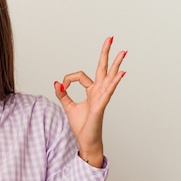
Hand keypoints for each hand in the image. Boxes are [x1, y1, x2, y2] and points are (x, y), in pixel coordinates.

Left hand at [54, 36, 125, 166]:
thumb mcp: (67, 107)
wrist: (87, 141)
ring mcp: (101, 97)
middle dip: (106, 53)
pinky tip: (121, 74)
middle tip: (111, 38)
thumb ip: (62, 94)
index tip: (62, 87)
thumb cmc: (82, 126)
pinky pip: (108, 91)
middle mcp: (98, 91)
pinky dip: (114, 82)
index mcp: (91, 91)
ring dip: (116, 64)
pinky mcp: (101, 105)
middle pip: (102, 68)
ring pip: (109, 77)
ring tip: (123, 51)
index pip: (80, 76)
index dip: (68, 79)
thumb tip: (57, 82)